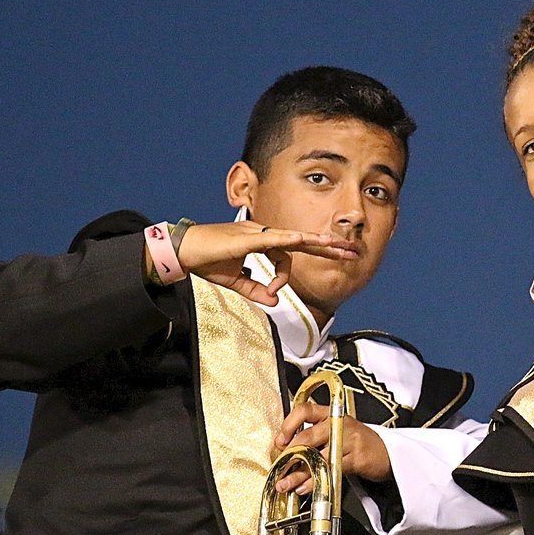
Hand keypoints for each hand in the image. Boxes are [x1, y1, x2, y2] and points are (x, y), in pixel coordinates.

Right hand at [152, 220, 352, 303]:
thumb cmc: (206, 261)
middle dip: (326, 246)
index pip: (286, 256)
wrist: (183, 251)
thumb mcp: (235, 281)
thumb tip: (275, 301)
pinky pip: (272, 238)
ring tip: (336, 246)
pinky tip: (302, 239)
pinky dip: (287, 239)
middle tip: (350, 250)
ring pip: (291, 239)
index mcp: (260, 241)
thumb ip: (256, 290)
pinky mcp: (246, 237)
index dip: (285, 276)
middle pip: (301, 240)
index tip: (273, 292)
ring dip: (314, 243)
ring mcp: (255, 233)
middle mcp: (261, 233)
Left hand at [271, 401, 392, 494]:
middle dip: (289, 455)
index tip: (280, 441)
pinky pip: (330, 469)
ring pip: (317, 457)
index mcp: (331, 414)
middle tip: (279, 468)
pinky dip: (315, 481)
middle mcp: (339, 424)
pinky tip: (306, 487)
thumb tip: (285, 454)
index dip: (288, 424)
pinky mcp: (356, 458)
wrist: (388, 454)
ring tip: (286, 484)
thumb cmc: (358, 444)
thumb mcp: (337, 433)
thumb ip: (314, 438)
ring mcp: (349, 440)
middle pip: (307, 436)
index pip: (304, 410)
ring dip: (298, 473)